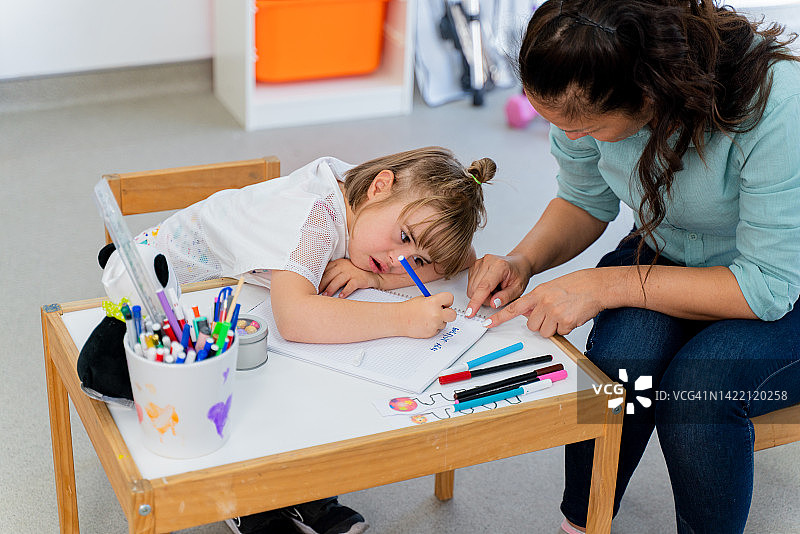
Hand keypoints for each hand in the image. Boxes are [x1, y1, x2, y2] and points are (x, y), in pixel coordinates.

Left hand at [319, 258, 379, 297]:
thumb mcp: (342, 269)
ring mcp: (351, 272)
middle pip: (329, 276)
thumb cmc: (354, 273)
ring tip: (325, 296)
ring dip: (330, 289)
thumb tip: (318, 283)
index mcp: (338, 263)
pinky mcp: (358, 279)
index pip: (325, 271)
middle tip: (316, 293)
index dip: (318, 279)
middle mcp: (343, 266)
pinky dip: (345, 291)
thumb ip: (332, 273)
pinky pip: (350, 286)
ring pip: (338, 280)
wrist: (372, 274)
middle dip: (322, 285)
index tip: (312, 286)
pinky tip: (341, 296)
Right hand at [402, 292, 456, 337]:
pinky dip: (433, 327)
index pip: (450, 298)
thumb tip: (443, 303)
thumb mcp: (423, 299)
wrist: (399, 319)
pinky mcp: (432, 332)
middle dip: (449, 313)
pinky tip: (425, 323)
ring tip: (427, 318)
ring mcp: (434, 324)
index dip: (447, 300)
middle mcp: (436, 313)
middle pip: (453, 314)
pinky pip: (438, 329)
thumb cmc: (409, 309)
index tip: (444, 302)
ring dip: (439, 321)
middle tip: (442, 312)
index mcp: (433, 302)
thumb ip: (435, 301)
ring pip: (445, 323)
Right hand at [465, 253, 532, 316]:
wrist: (518, 263)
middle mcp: (487, 262)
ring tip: (495, 289)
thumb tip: (493, 304)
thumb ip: (506, 297)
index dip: (476, 301)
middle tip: (498, 296)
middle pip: (475, 289)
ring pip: (471, 288)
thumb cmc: (519, 274)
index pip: (484, 286)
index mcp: (499, 266)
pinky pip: (470, 285)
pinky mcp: (474, 266)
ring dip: (482, 295)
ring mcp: (479, 263)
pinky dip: (479, 290)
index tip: (471, 312)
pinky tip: (489, 286)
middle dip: (484, 299)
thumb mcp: (518, 289)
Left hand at [484, 269, 605, 336]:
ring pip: (545, 332)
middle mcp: (543, 303)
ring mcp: (554, 312)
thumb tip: (527, 313)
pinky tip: (572, 316)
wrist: (595, 286)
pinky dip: (566, 328)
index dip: (499, 317)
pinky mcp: (565, 321)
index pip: (513, 307)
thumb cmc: (574, 286)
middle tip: (553, 314)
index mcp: (537, 294)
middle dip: (541, 324)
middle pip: (532, 325)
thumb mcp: (550, 288)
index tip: (487, 323)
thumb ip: (537, 300)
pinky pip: (560, 333)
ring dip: (554, 327)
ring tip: (564, 313)